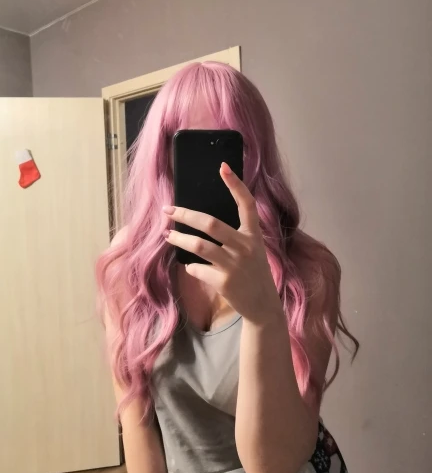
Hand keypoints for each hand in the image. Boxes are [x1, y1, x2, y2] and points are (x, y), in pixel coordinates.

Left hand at [163, 163, 283, 322]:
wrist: (263, 306)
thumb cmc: (253, 273)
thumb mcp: (252, 250)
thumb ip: (234, 236)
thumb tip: (200, 222)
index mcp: (253, 235)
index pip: (246, 204)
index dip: (235, 184)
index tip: (222, 167)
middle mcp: (246, 247)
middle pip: (210, 223)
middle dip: (185, 215)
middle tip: (168, 210)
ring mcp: (235, 265)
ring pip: (198, 246)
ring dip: (179, 240)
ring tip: (168, 236)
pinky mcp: (224, 282)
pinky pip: (197, 268)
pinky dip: (191, 267)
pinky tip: (192, 267)